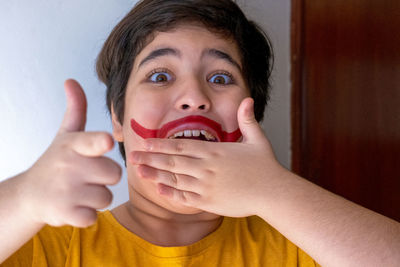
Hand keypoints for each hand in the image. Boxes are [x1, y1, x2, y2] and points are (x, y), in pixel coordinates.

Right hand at [20, 80, 120, 226]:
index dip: (101, 143)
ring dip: (97, 197)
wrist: (31, 195)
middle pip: (115, 173)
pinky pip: (95, 216)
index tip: (107, 142)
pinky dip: (88, 215)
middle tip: (87, 176)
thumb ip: (75, 109)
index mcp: (73, 144)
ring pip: (107, 197)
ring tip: (79, 191)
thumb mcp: (65, 134)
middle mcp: (70, 166)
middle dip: (106, 177)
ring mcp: (67, 191)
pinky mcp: (66, 213)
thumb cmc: (56, 161)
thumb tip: (71, 81)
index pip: (93, 142)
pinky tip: (75, 206)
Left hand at [129, 98, 287, 216]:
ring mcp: (206, 186)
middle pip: (172, 161)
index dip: (161, 143)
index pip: (181, 145)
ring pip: (174, 179)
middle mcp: (206, 168)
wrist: (274, 192)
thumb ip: (247, 119)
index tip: (145, 141)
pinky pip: (185, 197)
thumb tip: (247, 98)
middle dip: (150, 158)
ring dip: (155, 174)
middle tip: (132, 155)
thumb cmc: (265, 166)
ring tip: (139, 171)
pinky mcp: (209, 202)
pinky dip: (171, 193)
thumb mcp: (257, 139)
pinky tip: (159, 188)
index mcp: (214, 151)